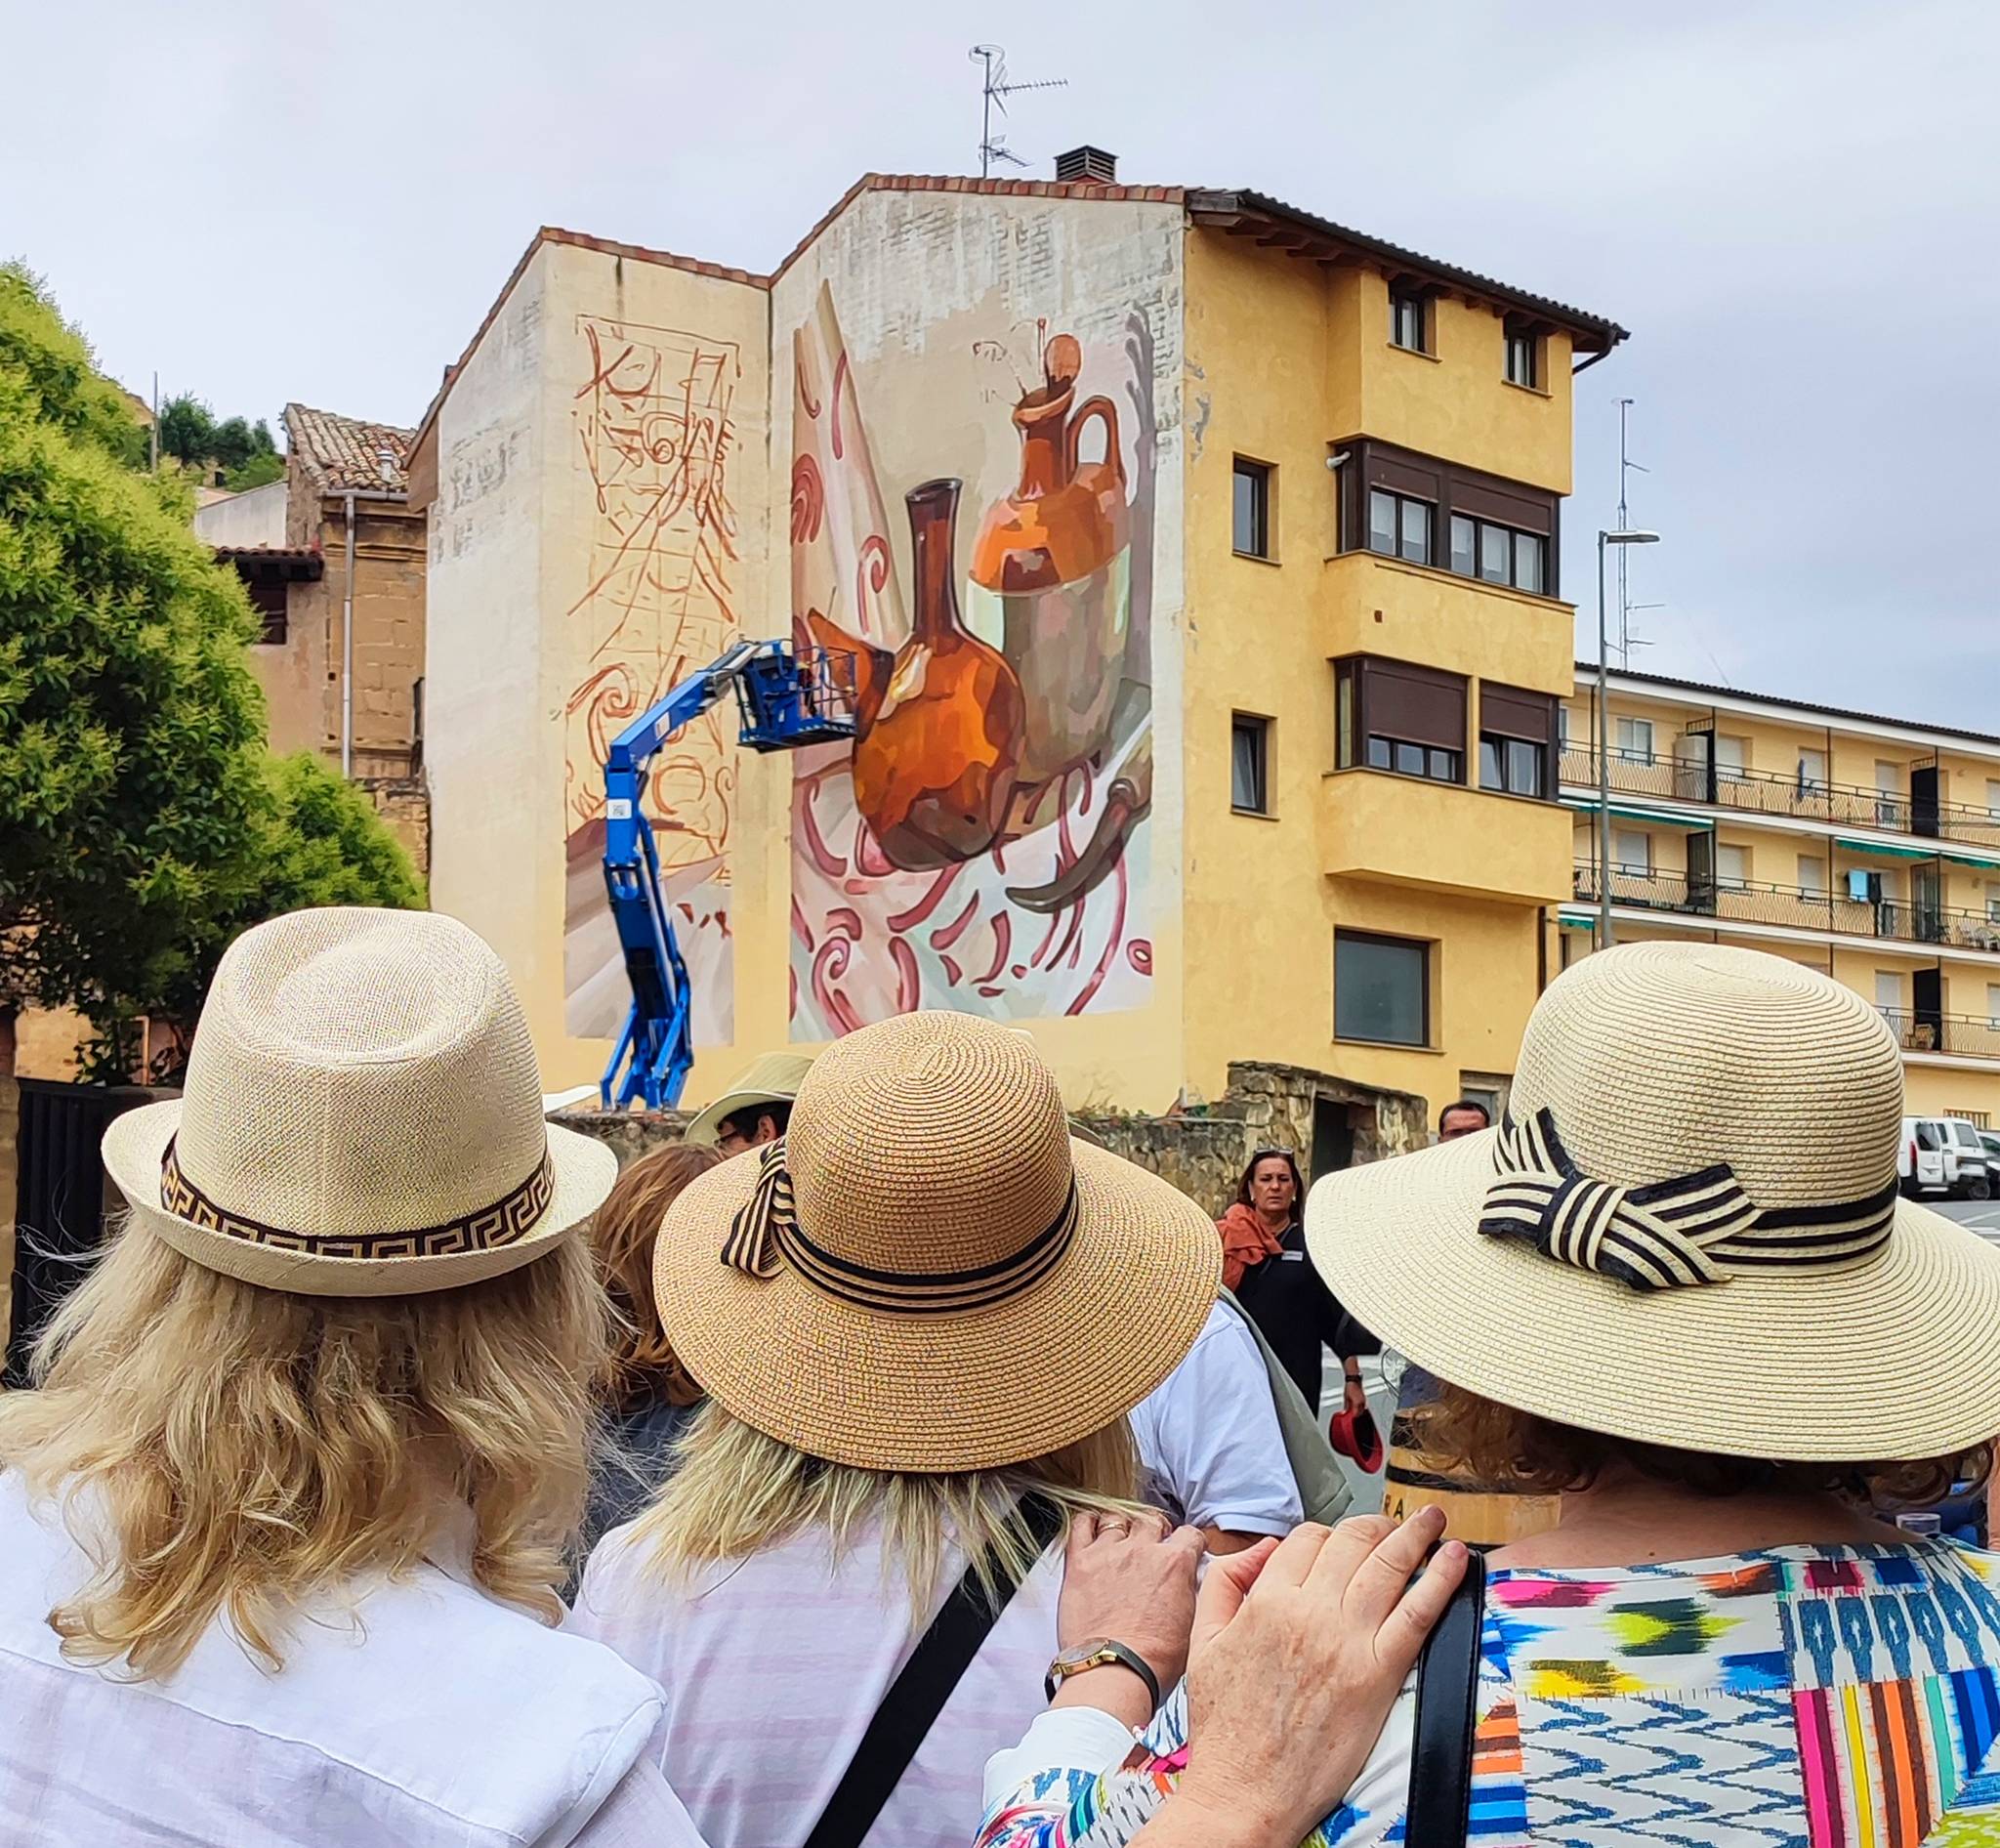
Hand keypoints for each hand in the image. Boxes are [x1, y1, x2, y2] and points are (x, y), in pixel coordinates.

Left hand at [1054, 1510, 1204, 1725]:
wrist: (1114, 1671)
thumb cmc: (1152, 1660)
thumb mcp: (1191, 1625)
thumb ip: (1189, 1592)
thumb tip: (1188, 1583)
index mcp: (1175, 1564)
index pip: (1190, 1535)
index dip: (1189, 1542)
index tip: (1186, 1548)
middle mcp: (1142, 1550)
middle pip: (1152, 1521)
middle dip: (1155, 1531)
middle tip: (1151, 1546)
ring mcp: (1109, 1552)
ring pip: (1117, 1518)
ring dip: (1122, 1527)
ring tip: (1120, 1540)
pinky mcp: (1080, 1561)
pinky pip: (1081, 1524)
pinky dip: (1087, 1522)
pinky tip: (1091, 1530)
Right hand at [1168, 1509, 1465, 1847]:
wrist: (1245, 1791)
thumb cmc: (1225, 1726)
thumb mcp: (1203, 1641)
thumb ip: (1225, 1583)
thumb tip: (1263, 1549)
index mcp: (1266, 1600)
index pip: (1307, 1540)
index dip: (1327, 1534)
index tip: (1342, 1543)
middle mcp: (1309, 1611)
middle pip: (1352, 1542)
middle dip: (1377, 1524)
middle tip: (1396, 1522)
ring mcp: (1347, 1641)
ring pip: (1388, 1566)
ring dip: (1415, 1535)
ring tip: (1432, 1520)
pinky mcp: (1378, 1675)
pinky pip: (1417, 1613)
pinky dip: (1439, 1580)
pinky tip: (1453, 1559)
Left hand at [1342, 1373, 1367, 1417]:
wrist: (1354, 1380)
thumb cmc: (1350, 1387)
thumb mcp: (1346, 1398)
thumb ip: (1346, 1406)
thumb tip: (1345, 1412)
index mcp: (1357, 1403)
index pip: (1356, 1414)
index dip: (1353, 1418)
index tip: (1351, 1420)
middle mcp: (1362, 1403)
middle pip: (1360, 1413)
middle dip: (1357, 1417)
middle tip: (1353, 1419)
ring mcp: (1364, 1401)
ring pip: (1363, 1410)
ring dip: (1359, 1413)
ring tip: (1355, 1415)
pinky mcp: (1364, 1399)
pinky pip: (1364, 1406)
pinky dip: (1361, 1409)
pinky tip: (1358, 1409)